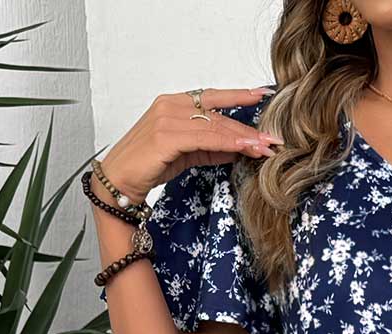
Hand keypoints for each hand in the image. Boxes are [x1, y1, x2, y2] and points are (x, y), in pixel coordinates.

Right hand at [96, 88, 282, 204]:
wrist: (120, 180)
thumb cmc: (149, 165)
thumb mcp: (186, 154)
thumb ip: (209, 147)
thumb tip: (237, 149)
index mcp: (173, 103)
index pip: (212, 97)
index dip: (238, 95)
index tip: (262, 95)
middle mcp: (170, 105)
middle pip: (218, 115)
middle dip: (247, 129)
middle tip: (271, 140)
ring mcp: (167, 118)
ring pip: (214, 127)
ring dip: (242, 139)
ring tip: (264, 149)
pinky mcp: (166, 136)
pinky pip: (204, 139)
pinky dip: (227, 144)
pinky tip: (244, 149)